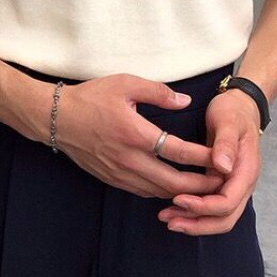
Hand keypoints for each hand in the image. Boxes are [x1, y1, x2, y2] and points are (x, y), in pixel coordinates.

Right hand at [53, 74, 226, 198]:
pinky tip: (174, 188)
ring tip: (204, 189)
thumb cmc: (91, 97)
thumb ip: (158, 92)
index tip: (220, 158)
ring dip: (182, 193)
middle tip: (220, 183)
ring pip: (158, 192)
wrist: (56, 118)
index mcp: (134, 133)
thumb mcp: (125, 83)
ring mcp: (119, 172)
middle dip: (199, 185)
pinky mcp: (111, 179)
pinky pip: (143, 191)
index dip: (202, 156)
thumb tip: (185, 101)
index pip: (176, 150)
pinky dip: (162, 192)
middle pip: (171, 182)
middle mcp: (128, 158)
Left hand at [157, 90, 261, 235]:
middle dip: (197, 224)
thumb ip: (226, 143)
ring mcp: (233, 186)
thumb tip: (223, 167)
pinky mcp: (222, 185)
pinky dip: (193, 212)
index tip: (178, 199)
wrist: (240, 106)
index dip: (203, 206)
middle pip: (224, 219)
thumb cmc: (234, 112)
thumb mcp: (229, 121)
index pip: (227, 202)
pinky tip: (173, 209)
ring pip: (217, 217)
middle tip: (169, 221)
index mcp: (246, 171)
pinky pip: (210, 206)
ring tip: (167, 218)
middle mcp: (242, 184)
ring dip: (193, 222)